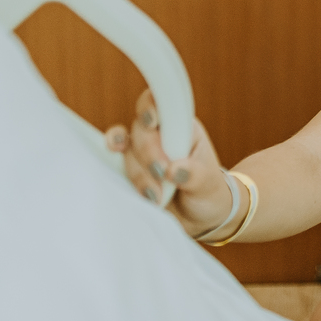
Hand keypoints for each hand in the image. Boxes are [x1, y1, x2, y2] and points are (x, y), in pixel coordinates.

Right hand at [104, 89, 229, 237]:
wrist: (199, 217)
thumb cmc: (206, 190)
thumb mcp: (208, 183)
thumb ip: (195, 175)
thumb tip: (174, 170)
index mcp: (182, 127)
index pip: (163, 104)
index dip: (151, 107)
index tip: (152, 122)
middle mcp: (159, 134)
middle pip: (141, 130)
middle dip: (149, 154)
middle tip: (164, 174)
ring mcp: (140, 152)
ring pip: (127, 151)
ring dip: (139, 174)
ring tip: (157, 195)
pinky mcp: (128, 170)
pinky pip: (113, 161)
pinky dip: (112, 165)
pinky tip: (116, 169)